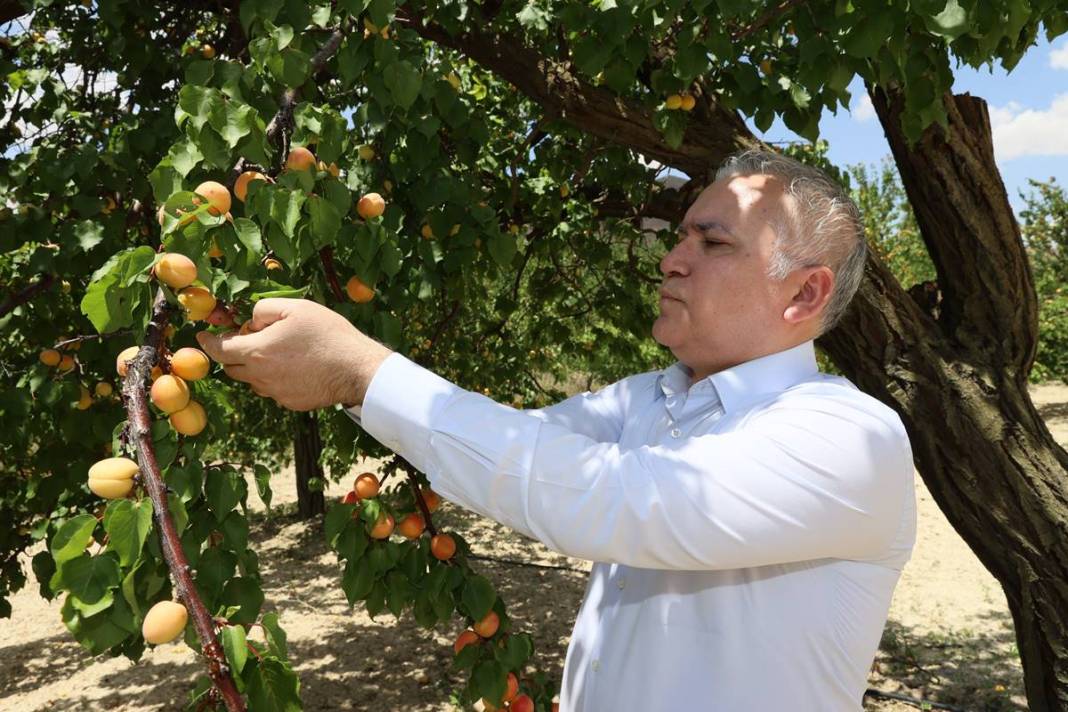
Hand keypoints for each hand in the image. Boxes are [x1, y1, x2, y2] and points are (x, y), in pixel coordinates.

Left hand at [195, 298, 391, 410]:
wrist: (356, 368)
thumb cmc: (327, 334)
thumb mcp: (295, 307)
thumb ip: (263, 309)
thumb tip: (251, 322)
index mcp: (256, 352)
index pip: (219, 350)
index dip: (207, 342)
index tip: (201, 336)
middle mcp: (260, 377)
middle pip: (232, 368)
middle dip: (233, 354)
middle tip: (249, 339)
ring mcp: (275, 393)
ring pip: (253, 380)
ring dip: (256, 367)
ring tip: (280, 352)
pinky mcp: (291, 402)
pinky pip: (274, 389)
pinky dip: (276, 378)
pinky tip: (297, 367)